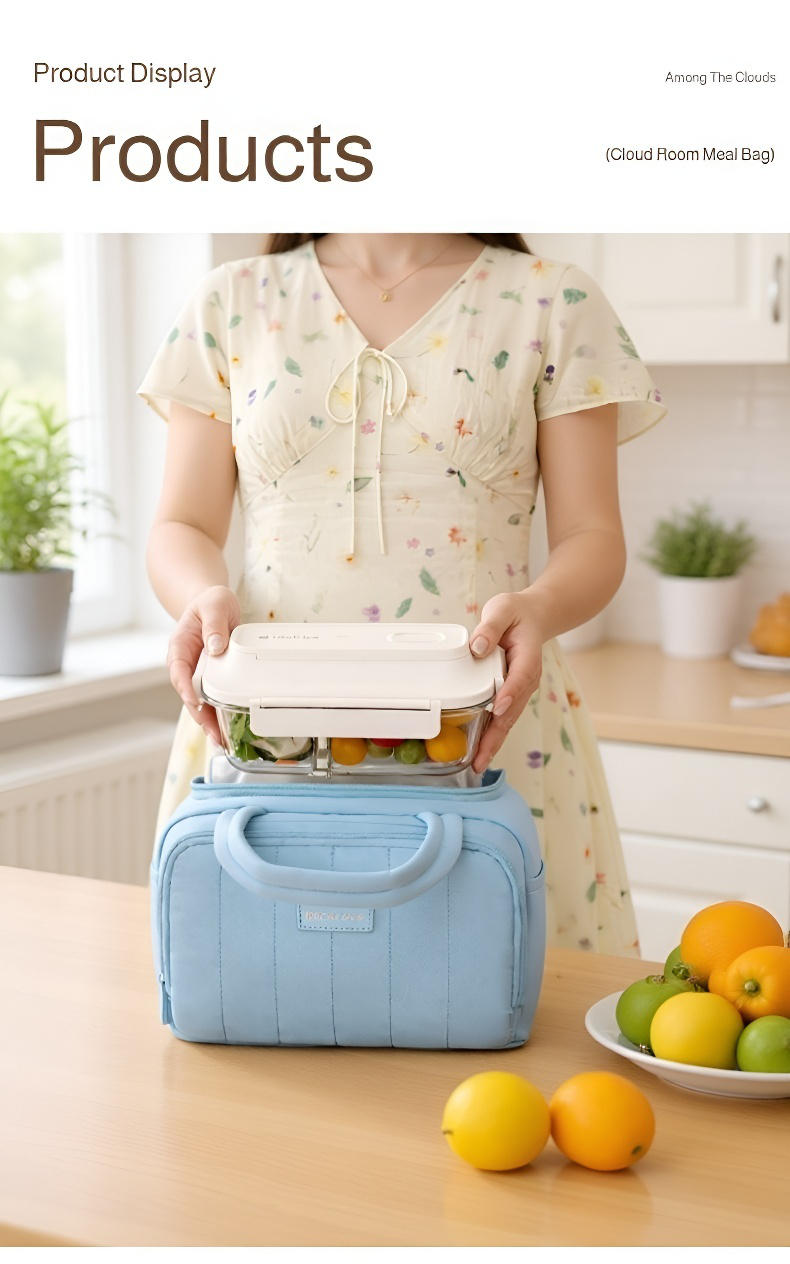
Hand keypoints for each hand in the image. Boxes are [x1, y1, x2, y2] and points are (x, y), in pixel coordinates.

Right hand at [166, 585, 240, 744]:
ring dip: (208, 722)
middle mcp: (185, 664)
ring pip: (198, 702)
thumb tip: (215, 647)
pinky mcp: (209, 679)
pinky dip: (217, 715)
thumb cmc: (211, 602)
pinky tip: (226, 731)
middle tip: (214, 734)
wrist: (213, 604)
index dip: (185, 688)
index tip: (195, 702)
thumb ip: (214, 624)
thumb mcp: (215, 604)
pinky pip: (210, 699)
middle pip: (188, 694)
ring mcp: (196, 673)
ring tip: (221, 740)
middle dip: (200, 716)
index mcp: (180, 645)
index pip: (178, 669)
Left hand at [469, 592, 543, 772]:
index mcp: (528, 657)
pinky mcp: (512, 695)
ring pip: (508, 719)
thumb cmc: (517, 614)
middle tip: (481, 758)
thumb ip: (490, 627)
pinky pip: (503, 717)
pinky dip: (492, 735)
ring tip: (478, 764)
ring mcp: (520, 690)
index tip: (496, 708)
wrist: (535, 618)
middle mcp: (527, 679)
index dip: (509, 693)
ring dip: (493, 742)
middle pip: (513, 710)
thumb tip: (478, 647)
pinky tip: (481, 752)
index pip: (520, 677)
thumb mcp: (502, 610)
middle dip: (497, 735)